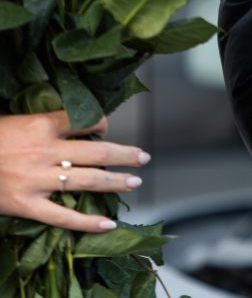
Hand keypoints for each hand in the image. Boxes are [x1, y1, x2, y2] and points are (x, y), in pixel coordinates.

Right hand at [0, 112, 149, 231]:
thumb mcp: (14, 120)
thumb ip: (43, 121)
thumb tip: (71, 120)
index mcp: (41, 125)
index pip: (84, 120)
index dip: (101, 123)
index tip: (106, 127)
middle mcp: (45, 151)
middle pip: (97, 151)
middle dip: (124, 154)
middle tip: (143, 157)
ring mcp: (37, 179)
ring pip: (88, 180)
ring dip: (115, 181)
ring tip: (134, 181)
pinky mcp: (26, 205)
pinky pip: (63, 216)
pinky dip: (87, 222)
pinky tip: (107, 224)